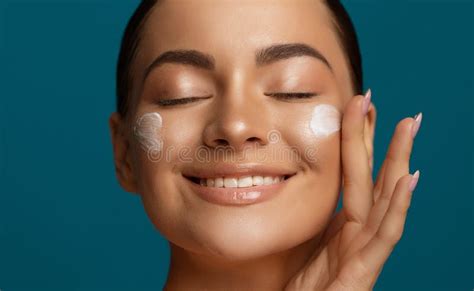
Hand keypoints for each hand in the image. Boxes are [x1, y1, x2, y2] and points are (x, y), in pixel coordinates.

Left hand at [285, 90, 421, 290]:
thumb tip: (297, 177)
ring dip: (397, 159)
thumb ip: (310, 213)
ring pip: (384, 197)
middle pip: (370, 176)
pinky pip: (384, 235)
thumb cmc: (300, 286)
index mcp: (343, 224)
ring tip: (406, 124)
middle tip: (374, 98)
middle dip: (373, 137)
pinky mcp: (364, 271)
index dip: (355, 139)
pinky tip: (409, 179)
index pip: (352, 173)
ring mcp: (364, 250)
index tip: (355, 105)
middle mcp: (357, 232)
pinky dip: (398, 207)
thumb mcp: (303, 240)